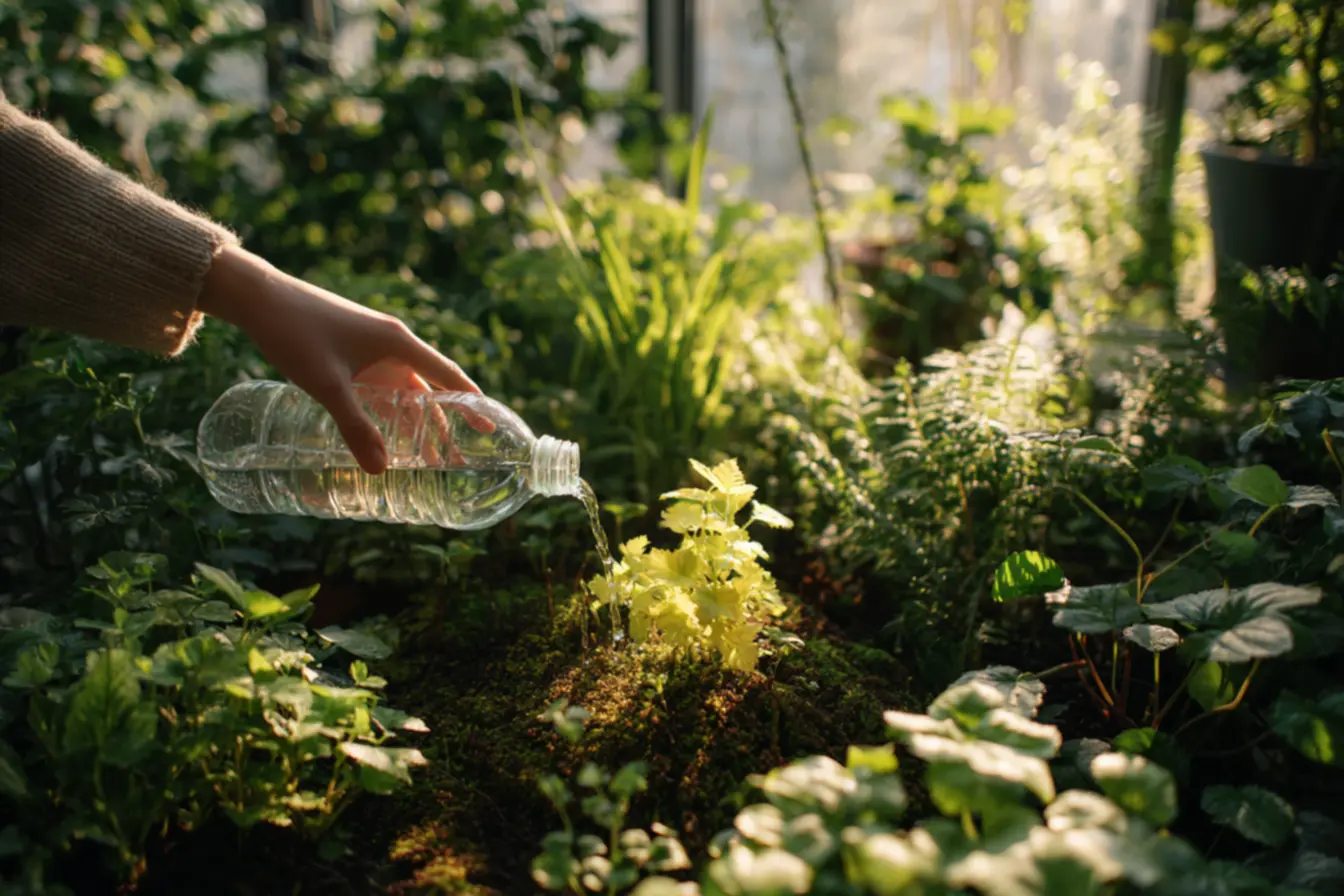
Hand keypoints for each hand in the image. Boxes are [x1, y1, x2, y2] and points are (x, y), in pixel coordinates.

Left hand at [198, 245, 479, 473]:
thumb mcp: (327, 385)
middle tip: (456, 459)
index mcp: (398, 343)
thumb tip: (381, 471)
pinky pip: (382, 386)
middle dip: (444, 425)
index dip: (472, 403)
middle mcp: (392, 343)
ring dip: (415, 421)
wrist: (258, 297)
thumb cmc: (296, 333)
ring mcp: (371, 347)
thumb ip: (354, 428)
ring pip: (404, 390)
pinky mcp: (352, 351)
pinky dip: (390, 410)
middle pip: (429, 389)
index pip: (448, 376)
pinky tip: (386, 434)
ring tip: (425, 456)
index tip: (491, 428)